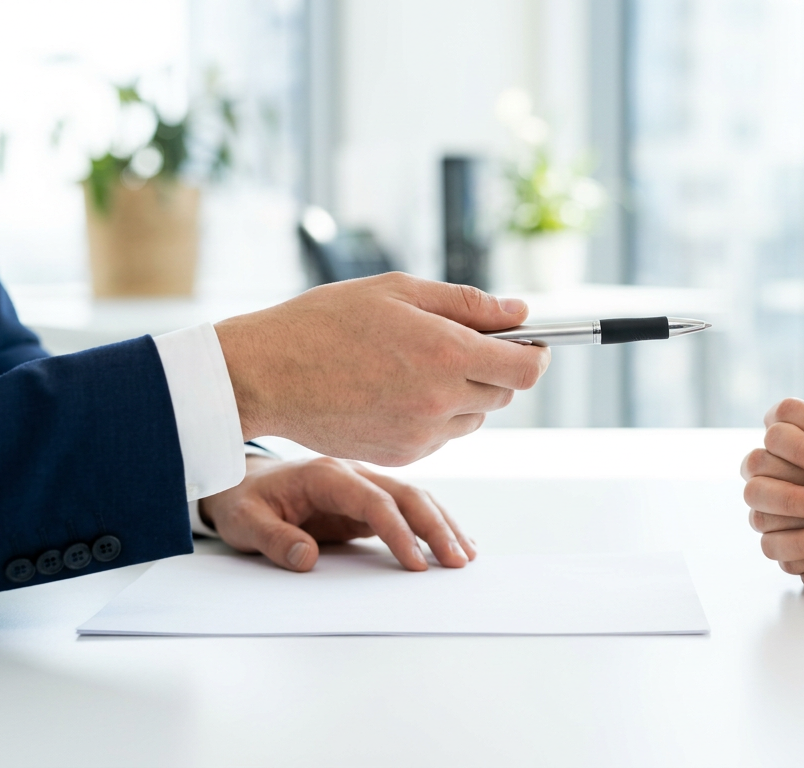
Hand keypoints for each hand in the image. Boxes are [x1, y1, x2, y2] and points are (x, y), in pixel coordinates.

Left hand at [200, 455, 475, 571]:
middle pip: (407, 495)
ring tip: (466, 555)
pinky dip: (433, 524)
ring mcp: (364, 485)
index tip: (416, 564)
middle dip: (436, 527)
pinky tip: (454, 540)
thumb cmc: (243, 501)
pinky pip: (407, 510)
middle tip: (457, 561)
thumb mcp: (243, 522)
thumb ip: (274, 540)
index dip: (398, 532)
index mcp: (325, 475)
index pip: (373, 502)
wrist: (241, 482)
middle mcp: (352, 474)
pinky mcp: (367, 502)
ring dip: (443, 525)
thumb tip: (308, 559)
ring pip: (415, 499)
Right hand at [214, 272, 548, 465]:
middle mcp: (440, 402)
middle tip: (462, 345)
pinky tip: (396, 390)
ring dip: (464, 394)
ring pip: (473, 418)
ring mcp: (421, 435)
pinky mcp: (401, 456)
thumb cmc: (326, 322)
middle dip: (495, 369)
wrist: (268, 373)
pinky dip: (434, 416)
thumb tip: (519, 314)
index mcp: (446, 355)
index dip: (536, 355)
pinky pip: (440, 436)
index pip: (526, 369)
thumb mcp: (399, 292)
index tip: (531, 344)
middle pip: (503, 394)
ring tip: (417, 366)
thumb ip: (467, 304)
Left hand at [742, 381, 803, 596]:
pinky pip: (791, 561)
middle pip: (760, 466)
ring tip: (796, 516)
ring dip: (774, 515)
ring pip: (764, 520)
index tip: (800, 437)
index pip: (782, 418)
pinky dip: (796, 555)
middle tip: (788, 477)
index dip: (784, 423)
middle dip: (768, 467)